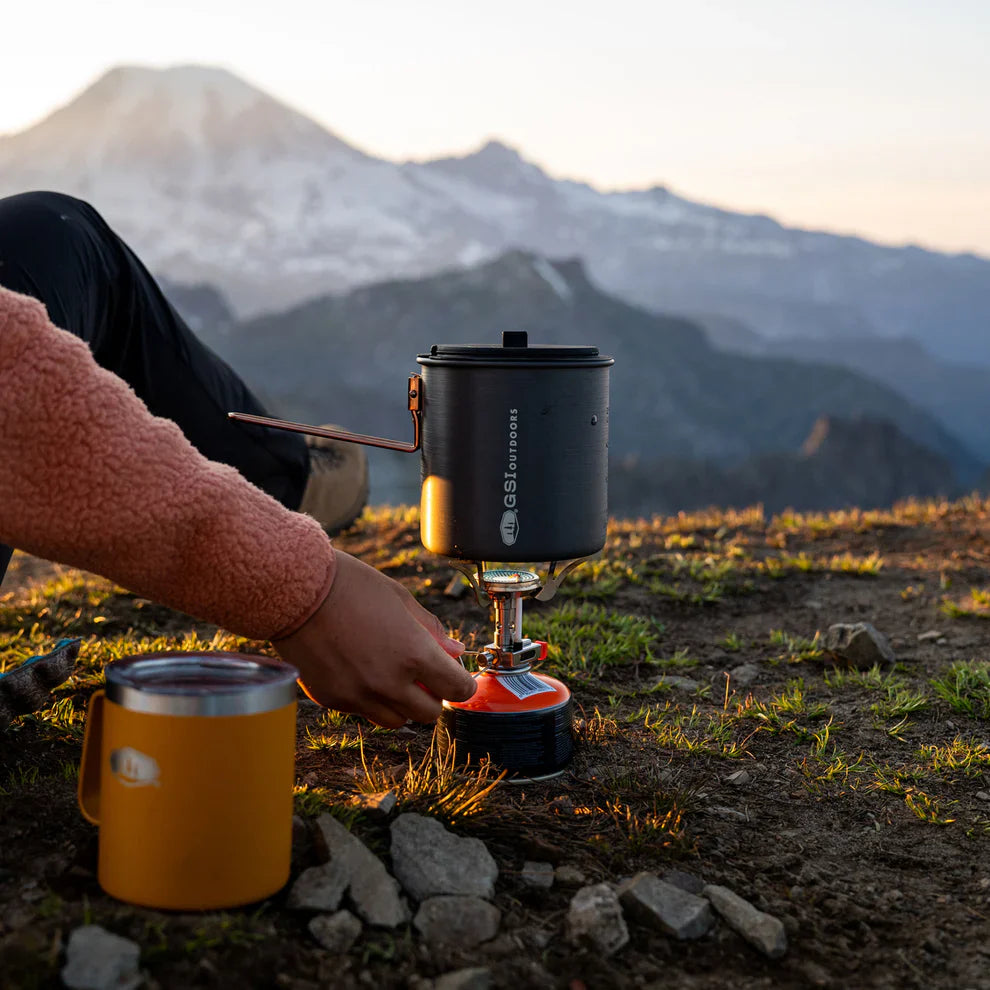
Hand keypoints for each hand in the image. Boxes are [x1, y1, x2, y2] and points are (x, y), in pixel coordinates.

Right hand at [273, 549, 476, 726]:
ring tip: (390, 672)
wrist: (293, 591)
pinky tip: (360, 669)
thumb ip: (430, 629)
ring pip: (397, 720)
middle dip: (433, 695)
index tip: (456, 675)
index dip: (462, 684)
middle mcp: (388, 683)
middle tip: (422, 672)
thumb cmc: (349, 585)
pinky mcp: (332, 700)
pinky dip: (370, 699)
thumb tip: (455, 651)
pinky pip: (364, 711)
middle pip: (429, 713)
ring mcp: (358, 696)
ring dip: (402, 703)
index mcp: (413, 654)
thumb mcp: (399, 598)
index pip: (457, 690)